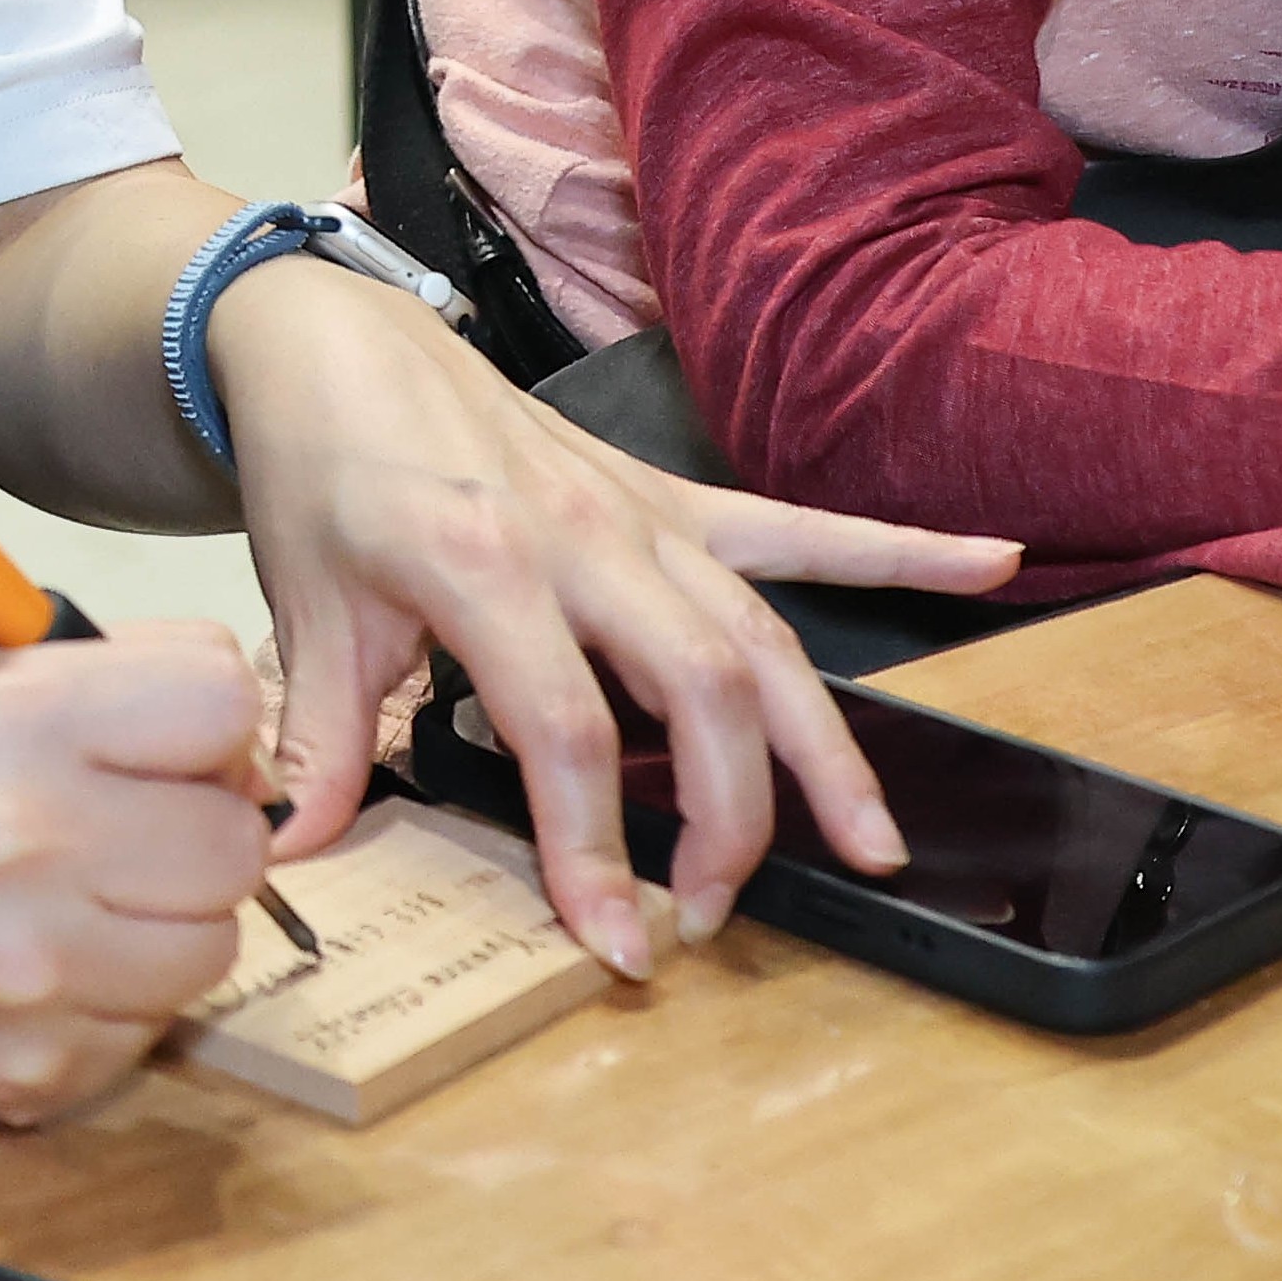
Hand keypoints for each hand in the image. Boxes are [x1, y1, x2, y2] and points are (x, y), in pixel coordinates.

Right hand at [0, 617, 292, 1122]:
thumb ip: (127, 681)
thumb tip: (257, 758)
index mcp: (11, 719)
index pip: (223, 701)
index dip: (205, 728)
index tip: (162, 751)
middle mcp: (21, 842)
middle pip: (236, 842)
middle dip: (193, 838)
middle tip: (121, 840)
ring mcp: (29, 972)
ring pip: (212, 947)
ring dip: (163, 930)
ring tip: (79, 908)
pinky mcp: (32, 1069)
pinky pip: (151, 1030)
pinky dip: (113, 1004)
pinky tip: (42, 975)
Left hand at [206, 260, 1006, 971]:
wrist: (334, 338)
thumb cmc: (322, 470)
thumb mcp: (306, 608)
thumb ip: (318, 738)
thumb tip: (293, 844)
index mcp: (482, 564)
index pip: (562, 729)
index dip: (592, 847)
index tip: (614, 941)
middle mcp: (582, 535)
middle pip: (699, 687)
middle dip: (729, 817)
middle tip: (713, 915)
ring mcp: (637, 514)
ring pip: (762, 633)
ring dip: (824, 743)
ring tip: (874, 843)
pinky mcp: (667, 498)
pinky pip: (795, 529)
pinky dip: (895, 548)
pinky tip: (987, 563)